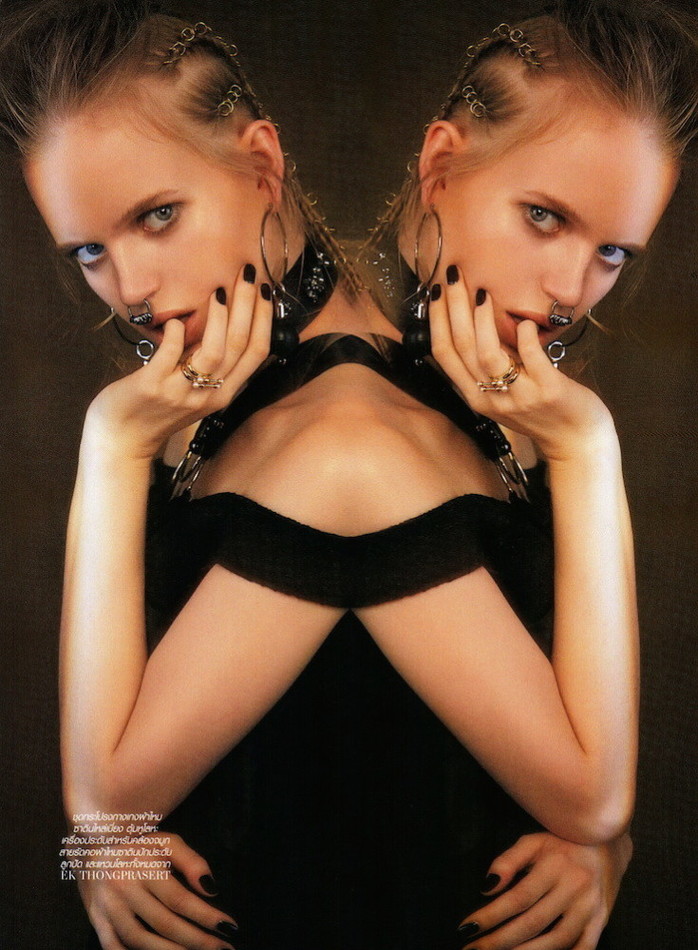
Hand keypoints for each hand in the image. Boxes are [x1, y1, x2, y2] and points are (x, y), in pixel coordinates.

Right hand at [78, 831, 237, 949]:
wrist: (91, 845)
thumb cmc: (138, 844)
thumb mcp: (166, 842)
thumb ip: (191, 861)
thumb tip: (212, 889)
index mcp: (144, 867)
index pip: (180, 899)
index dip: (206, 916)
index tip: (229, 926)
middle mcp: (124, 889)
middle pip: (165, 924)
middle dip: (197, 940)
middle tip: (222, 949)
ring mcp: (108, 908)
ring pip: (140, 940)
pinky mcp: (96, 921)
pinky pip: (113, 948)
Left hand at [84, 264, 271, 461]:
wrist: (123, 439)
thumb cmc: (156, 409)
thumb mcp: (194, 389)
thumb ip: (210, 363)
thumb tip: (223, 323)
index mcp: (224, 393)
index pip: (256, 353)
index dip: (264, 319)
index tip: (264, 290)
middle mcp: (209, 394)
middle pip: (240, 346)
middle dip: (248, 307)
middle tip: (248, 275)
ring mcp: (181, 392)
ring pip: (214, 353)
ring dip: (219, 318)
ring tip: (219, 291)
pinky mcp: (152, 386)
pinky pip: (169, 355)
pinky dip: (176, 334)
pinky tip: (176, 321)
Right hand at [428, 270, 614, 461]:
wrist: (576, 440)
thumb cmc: (542, 410)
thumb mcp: (506, 391)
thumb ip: (491, 364)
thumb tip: (477, 322)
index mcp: (475, 397)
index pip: (444, 355)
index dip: (436, 321)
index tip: (436, 292)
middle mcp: (491, 399)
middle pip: (461, 349)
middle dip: (453, 308)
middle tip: (453, 277)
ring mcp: (518, 396)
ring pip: (487, 355)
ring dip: (482, 320)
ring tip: (482, 293)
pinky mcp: (548, 391)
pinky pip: (531, 357)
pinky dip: (526, 335)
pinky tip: (526, 322)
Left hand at [457, 832, 632, 949]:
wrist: (607, 842)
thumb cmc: (561, 841)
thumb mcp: (533, 841)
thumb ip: (508, 861)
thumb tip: (486, 888)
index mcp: (555, 866)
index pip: (517, 898)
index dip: (491, 915)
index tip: (467, 927)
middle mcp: (574, 888)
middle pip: (533, 923)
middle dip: (500, 940)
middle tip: (474, 949)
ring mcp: (590, 907)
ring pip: (557, 940)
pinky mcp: (601, 920)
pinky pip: (584, 948)